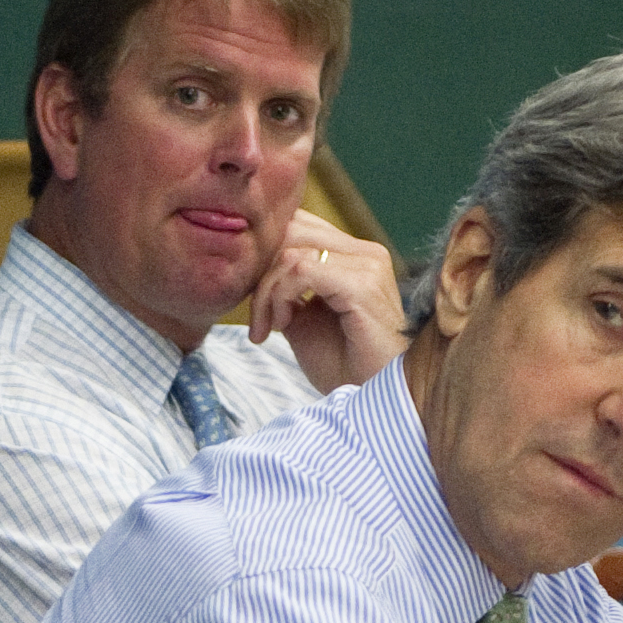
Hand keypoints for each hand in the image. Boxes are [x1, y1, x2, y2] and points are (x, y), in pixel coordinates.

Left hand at [246, 210, 408, 391]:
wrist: (371, 398)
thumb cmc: (343, 364)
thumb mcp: (302, 317)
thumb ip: (283, 285)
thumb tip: (251, 265)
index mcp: (354, 253)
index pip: (298, 224)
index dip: (265, 256)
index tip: (255, 302)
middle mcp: (365, 252)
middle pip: (290, 230)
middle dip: (260, 272)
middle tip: (257, 317)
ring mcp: (367, 264)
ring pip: (291, 251)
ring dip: (266, 292)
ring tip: (270, 326)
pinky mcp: (363, 284)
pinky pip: (302, 271)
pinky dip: (280, 297)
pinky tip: (283, 325)